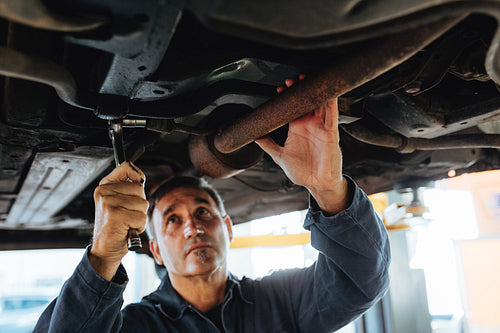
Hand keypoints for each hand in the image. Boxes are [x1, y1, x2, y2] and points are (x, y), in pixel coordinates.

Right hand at [90, 162, 147, 280]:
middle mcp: (103, 192)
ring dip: (139, 217)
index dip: (138, 176)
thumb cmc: (115, 227)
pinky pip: (141, 217)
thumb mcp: (119, 202)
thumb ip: (128, 188)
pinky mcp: (114, 215)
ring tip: (126, 223)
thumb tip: (140, 177)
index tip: (138, 184)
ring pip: (143, 204)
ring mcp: (108, 203)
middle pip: (140, 189)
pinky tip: (126, 230)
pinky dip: (138, 227)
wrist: (104, 250)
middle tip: (127, 215)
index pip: (127, 167)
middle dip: (139, 205)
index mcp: (104, 186)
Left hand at [255, 76, 348, 213]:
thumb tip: (254, 136)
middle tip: (291, 80)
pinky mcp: (331, 133)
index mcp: (297, 128)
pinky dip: (331, 103)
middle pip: (306, 101)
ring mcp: (321, 127)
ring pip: (319, 104)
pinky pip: (332, 115)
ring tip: (306, 80)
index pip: (293, 107)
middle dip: (300, 89)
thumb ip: (268, 145)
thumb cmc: (302, 172)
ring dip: (314, 91)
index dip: (287, 97)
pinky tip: (329, 93)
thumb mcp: (279, 157)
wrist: (317, 184)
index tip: (279, 89)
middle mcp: (310, 125)